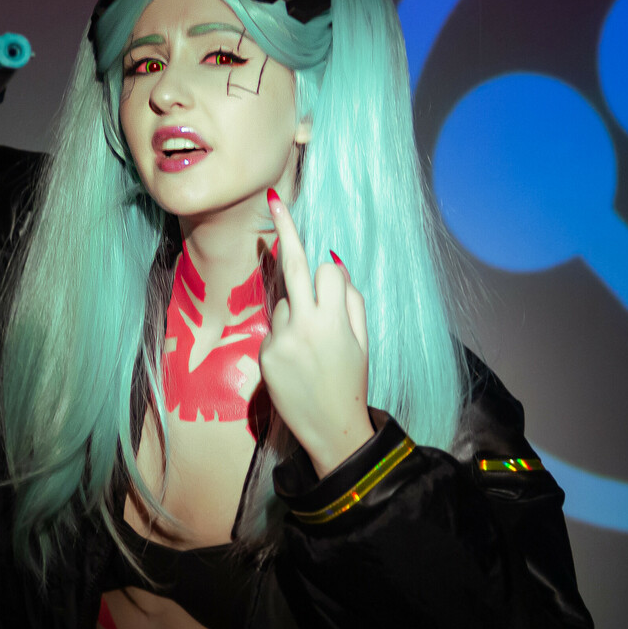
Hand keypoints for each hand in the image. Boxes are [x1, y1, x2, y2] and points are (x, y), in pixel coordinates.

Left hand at [259, 189, 372, 477]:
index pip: (325, 271)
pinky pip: (274, 329)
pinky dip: (284, 336)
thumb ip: (350, 301)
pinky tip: (297, 362)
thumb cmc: (351, 382)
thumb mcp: (363, 341)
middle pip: (294, 266)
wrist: (331, 429)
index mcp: (334, 320)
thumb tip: (334, 262)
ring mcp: (281, 340)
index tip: (324, 264)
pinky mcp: (264, 354)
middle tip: (273, 200)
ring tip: (311, 349)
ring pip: (284, 304)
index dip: (330, 274)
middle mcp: (305, 325)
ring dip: (295, 313)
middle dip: (286, 230)